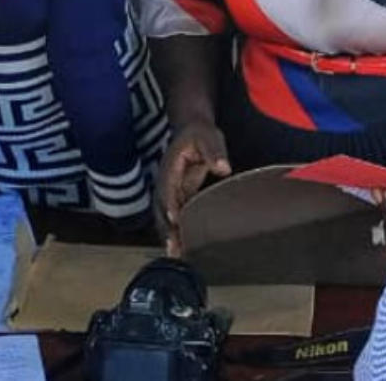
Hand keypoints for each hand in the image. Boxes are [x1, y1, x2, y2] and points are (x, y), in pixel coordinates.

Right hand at [155, 120, 229, 254]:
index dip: (169, 206)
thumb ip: (214, 152)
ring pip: (166, 218)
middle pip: (162, 210)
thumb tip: (223, 168)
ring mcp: (171, 191)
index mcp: (170, 168)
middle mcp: (166, 183)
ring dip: (170, 236)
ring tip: (177, 256)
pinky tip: (183, 249)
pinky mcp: (178, 197)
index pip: (167, 190)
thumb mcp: (208, 136)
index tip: (174, 220)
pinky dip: (177, 233)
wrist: (191, 130)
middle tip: (174, 249)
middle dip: (166, 230)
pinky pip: (175, 218)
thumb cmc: (200, 133)